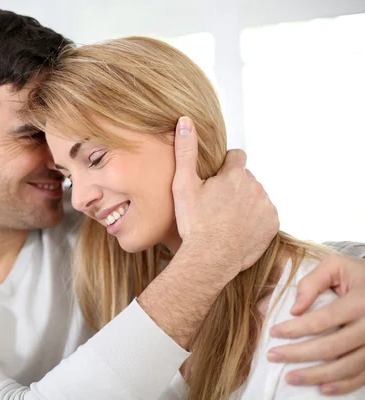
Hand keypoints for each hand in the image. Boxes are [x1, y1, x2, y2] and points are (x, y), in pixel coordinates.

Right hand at [172, 116, 278, 275]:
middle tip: (215, 204)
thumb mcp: (183, 184)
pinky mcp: (272, 225)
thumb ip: (186, 150)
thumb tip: (185, 121)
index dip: (225, 165)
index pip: (237, 156)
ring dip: (244, 202)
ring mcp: (266, 206)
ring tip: (225, 219)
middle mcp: (255, 186)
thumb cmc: (193, 222)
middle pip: (245, 178)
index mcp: (234, 174)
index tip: (215, 180)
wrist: (209, 259)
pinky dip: (254, 219)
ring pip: (256, 196)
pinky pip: (265, 215)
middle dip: (234, 186)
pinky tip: (237, 229)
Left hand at [268, 253, 364, 394]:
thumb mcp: (336, 265)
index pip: (321, 320)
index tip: (273, 332)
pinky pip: (363, 376)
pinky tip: (323, 388)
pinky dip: (344, 386)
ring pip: (346, 367)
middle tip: (272, 356)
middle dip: (297, 354)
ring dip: (316, 376)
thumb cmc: (359, 274)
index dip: (294, 328)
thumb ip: (312, 282)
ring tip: (290, 377)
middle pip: (331, 347)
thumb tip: (294, 309)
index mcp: (359, 301)